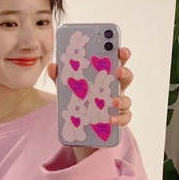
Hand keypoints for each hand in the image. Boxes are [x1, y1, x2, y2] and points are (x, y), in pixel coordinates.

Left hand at [47, 47, 132, 162]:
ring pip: (126, 99)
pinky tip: (109, 120)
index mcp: (104, 78)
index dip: (120, 54)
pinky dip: (118, 119)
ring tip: (112, 101)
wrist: (80, 130)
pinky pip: (124, 119)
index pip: (115, 62)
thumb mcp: (67, 89)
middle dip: (124, 71)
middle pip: (125, 77)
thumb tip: (52, 65)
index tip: (119, 49)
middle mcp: (114, 89)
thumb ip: (61, 78)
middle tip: (118, 70)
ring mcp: (117, 105)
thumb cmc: (78, 102)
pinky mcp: (117, 120)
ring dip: (121, 99)